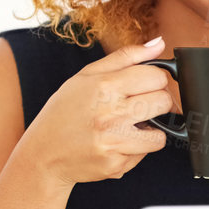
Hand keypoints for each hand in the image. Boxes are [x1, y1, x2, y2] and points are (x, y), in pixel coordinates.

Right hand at [25, 36, 175, 187]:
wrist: (44, 154)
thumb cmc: (64, 113)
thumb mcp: (85, 76)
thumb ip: (125, 57)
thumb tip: (159, 44)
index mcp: (104, 86)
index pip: (156, 76)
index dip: (155, 80)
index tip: (146, 86)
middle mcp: (110, 114)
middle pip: (164, 102)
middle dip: (157, 103)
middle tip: (138, 107)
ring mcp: (114, 141)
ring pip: (160, 134)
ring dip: (148, 131)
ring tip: (127, 127)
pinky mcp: (116, 164)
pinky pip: (143, 154)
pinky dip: (134, 149)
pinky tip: (115, 144)